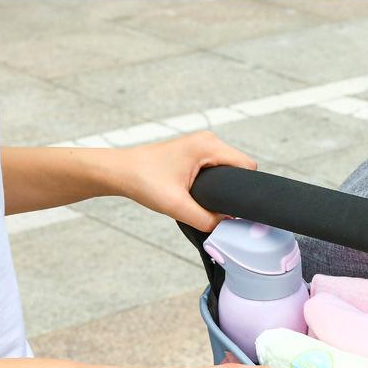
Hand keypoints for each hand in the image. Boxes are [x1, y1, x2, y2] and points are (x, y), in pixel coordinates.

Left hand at [115, 131, 256, 231]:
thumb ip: (206, 220)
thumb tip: (226, 227)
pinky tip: (201, 194)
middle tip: (216, 206)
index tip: (235, 206)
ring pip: (230, 170)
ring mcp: (202, 145)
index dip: (246, 189)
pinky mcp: (196, 153)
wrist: (120, 171)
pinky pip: (218, 169)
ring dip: (223, 187)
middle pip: (240, 169)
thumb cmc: (143, 180)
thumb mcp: (177, 206)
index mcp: (208, 146)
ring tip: (205, 199)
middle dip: (234, 189)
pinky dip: (215, 183)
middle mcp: (208, 140)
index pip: (247, 166)